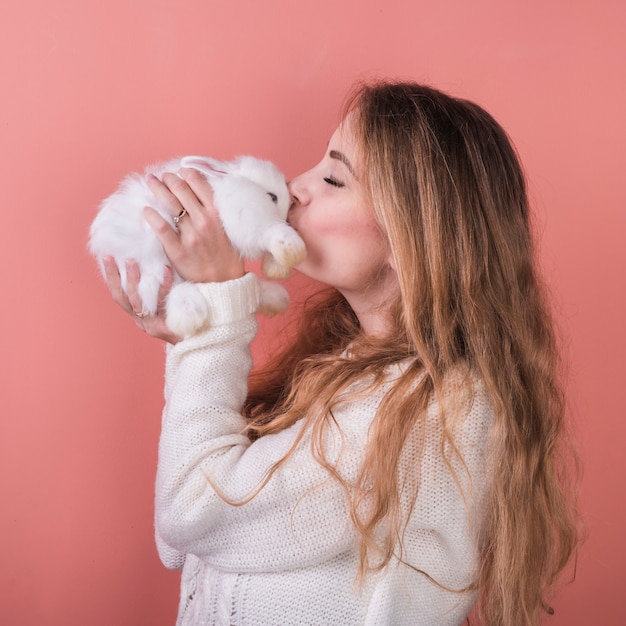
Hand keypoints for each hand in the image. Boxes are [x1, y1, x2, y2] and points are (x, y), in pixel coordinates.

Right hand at [103, 256, 180, 343]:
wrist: (196, 341)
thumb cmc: (181, 320)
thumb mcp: (164, 307)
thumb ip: (157, 292)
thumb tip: (153, 264)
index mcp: (137, 316)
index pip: (118, 296)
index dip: (111, 279)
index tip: (106, 259)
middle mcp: (140, 320)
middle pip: (121, 298)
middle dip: (113, 277)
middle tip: (109, 257)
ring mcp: (150, 324)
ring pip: (136, 301)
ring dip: (132, 280)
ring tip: (131, 262)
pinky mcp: (163, 325)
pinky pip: (162, 302)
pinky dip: (164, 284)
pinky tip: (166, 270)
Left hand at [143, 168, 244, 282]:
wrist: (224, 283)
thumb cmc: (226, 256)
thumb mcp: (229, 230)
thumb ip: (217, 212)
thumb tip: (203, 195)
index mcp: (217, 214)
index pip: (200, 184)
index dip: (187, 174)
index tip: (181, 171)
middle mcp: (204, 222)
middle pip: (182, 191)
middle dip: (169, 179)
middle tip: (162, 176)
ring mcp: (190, 236)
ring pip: (170, 205)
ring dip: (158, 189)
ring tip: (151, 181)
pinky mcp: (178, 251)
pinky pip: (162, 229)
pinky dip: (152, 217)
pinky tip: (145, 210)